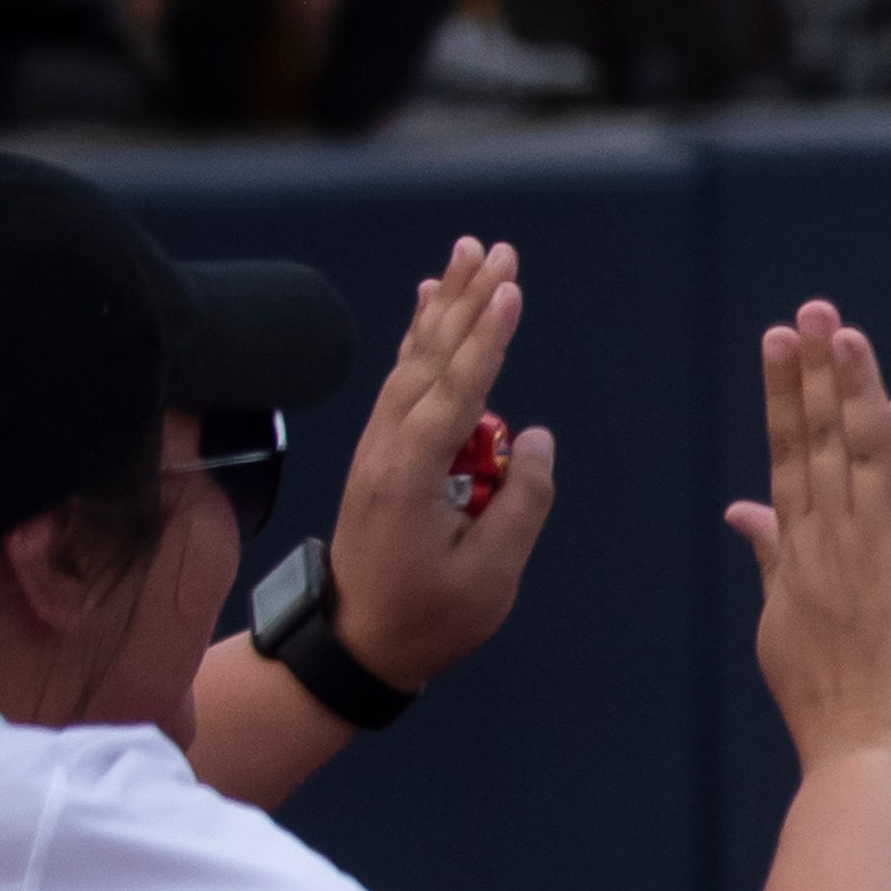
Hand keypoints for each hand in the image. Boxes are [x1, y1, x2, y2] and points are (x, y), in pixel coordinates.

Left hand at [325, 238, 557, 690]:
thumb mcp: (491, 574)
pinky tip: (427, 305)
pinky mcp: (380, 454)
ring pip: (413, 359)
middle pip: (430, 356)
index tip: (510, 290)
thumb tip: (534, 437)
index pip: (458, 390)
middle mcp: (387, 446)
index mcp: (412, 473)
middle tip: (496, 249)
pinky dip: (418, 337)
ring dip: (443, 305)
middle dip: (466, 299)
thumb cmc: (429, 617)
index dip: (488, 339)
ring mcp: (377, 447)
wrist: (355, 642)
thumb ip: (521, 502)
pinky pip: (402, 379)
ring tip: (466, 254)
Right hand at [724, 302, 890, 771]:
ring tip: (846, 335)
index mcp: (799, 554)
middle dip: (814, 374)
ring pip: (863, 460)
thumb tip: (742, 510)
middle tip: (813, 311)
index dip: (784, 395)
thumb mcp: (782, 626)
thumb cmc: (829, 702)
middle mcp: (832, 545)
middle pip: (819, 443)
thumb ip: (770, 559)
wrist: (867, 760)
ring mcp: (877, 557)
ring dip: (855, 393)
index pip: (788, 457)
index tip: (780, 339)